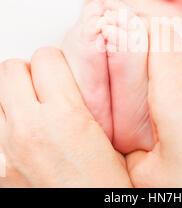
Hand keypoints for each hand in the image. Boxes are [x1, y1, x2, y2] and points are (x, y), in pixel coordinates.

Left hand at [0, 48, 130, 187]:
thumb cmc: (103, 182)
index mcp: (65, 116)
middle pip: (10, 69)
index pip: (45, 57)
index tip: (59, 70)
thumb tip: (67, 76)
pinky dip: (5, 124)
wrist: (87, 205)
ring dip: (11, 97)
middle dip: (28, 73)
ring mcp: (5, 150)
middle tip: (43, 86)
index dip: (55, 61)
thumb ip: (83, 98)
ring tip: (30, 109)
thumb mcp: (103, 132)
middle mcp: (28, 130)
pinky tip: (22, 136)